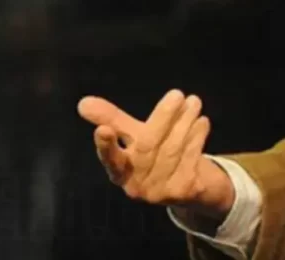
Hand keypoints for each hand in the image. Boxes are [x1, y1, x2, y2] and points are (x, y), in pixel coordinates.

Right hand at [77, 89, 234, 218]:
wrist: (188, 186)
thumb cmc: (153, 156)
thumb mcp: (132, 138)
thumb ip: (112, 120)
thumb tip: (83, 102)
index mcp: (119, 171)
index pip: (110, 159)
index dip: (105, 146)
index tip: (103, 130)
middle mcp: (137, 185)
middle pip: (148, 146)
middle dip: (163, 117)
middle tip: (177, 93)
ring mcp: (160, 191)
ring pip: (172, 149)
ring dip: (184, 122)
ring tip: (193, 101)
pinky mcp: (183, 190)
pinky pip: (190, 157)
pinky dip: (197, 136)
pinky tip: (202, 121)